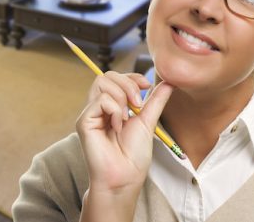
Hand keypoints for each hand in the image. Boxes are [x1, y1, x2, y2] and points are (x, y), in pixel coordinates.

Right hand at [76, 71, 173, 194]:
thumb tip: (169, 83)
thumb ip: (155, 101)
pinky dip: (114, 110)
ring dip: (122, 97)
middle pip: (107, 75)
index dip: (131, 76)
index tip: (147, 86)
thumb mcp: (148, 121)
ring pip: (102, 82)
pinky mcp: (84, 121)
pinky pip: (101, 100)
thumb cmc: (133, 156)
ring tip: (127, 118)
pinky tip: (117, 127)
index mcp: (111, 106)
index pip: (115, 78)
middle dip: (128, 84)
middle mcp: (98, 108)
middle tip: (138, 105)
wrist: (125, 177)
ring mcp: (90, 113)